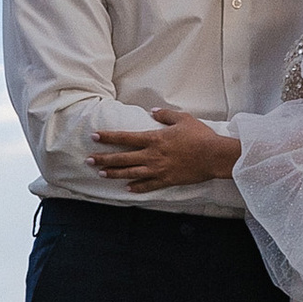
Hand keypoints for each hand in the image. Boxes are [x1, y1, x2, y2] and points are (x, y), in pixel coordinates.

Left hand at [91, 104, 241, 194]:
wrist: (214, 156)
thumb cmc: (200, 135)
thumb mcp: (183, 118)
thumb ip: (165, 115)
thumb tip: (152, 112)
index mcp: (154, 138)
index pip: (125, 137)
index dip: (108, 137)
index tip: (95, 136)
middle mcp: (152, 155)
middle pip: (122, 158)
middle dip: (104, 159)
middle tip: (88, 161)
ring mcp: (158, 169)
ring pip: (130, 173)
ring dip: (114, 173)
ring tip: (101, 174)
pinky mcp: (167, 180)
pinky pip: (148, 185)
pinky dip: (137, 187)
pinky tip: (127, 189)